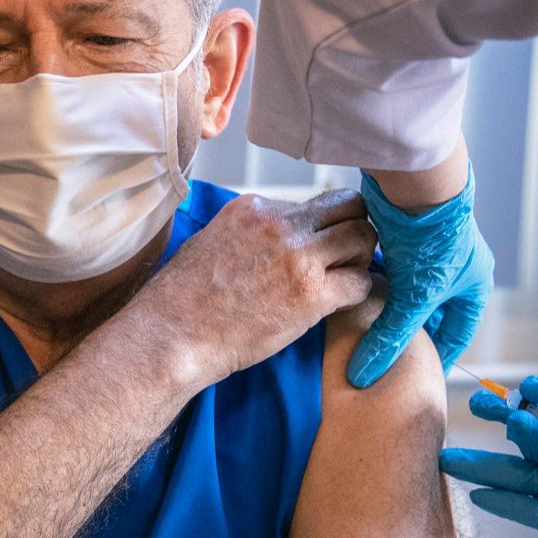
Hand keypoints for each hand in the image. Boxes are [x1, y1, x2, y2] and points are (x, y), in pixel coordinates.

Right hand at [141, 189, 375, 387]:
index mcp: (255, 209)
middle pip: (348, 207)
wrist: (174, 335)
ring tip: (345, 277)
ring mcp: (299, 257)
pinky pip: (360, 282)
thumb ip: (250, 234)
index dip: (319, 226)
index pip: (311, 203)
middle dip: (354, 228)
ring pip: (363, 237)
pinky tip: (341, 302)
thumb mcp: (212, 242)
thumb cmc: (183, 299)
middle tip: (346, 255)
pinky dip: (358, 291)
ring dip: (360, 257)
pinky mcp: (312, 294)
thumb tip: (272, 241)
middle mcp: (281, 224)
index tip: (316, 247)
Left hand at [348, 166, 492, 388]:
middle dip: (412, 331)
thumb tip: (362, 375)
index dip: (439, 356)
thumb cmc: (430, 242)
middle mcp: (459, 268)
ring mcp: (435, 250)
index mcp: (475, 286)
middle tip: (389, 355)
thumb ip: (389, 337)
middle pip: (434, 312)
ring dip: (392, 304)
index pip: (458, 333)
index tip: (419, 376)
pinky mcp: (410, 235)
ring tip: (370, 328)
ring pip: (412, 289)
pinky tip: (360, 292)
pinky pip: (396, 267)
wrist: (417, 183)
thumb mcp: (413, 298)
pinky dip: (380, 281)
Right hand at [440, 372, 537, 537]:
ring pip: (528, 477)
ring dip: (492, 469)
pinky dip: (512, 507)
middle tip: (470, 414)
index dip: (517, 405)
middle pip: (532, 444)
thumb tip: (532, 387)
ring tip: (453, 461)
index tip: (489, 397)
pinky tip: (482, 497)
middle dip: (499, 430)